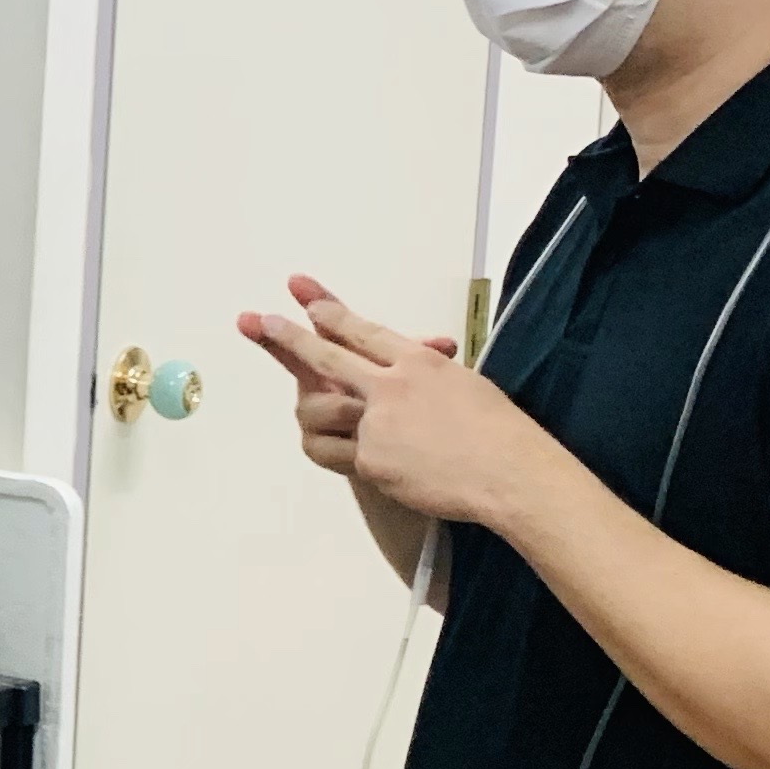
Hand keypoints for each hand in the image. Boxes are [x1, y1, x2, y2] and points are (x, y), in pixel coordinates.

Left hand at [240, 280, 567, 529]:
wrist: (510, 473)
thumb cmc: (500, 430)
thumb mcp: (464, 384)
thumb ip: (425, 371)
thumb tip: (419, 354)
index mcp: (418, 361)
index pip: (364, 330)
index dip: (329, 311)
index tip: (304, 296)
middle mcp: (391, 385)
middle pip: (327, 354)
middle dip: (288, 338)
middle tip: (259, 321)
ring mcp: (376, 423)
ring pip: (318, 408)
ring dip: (312, 408)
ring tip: (311, 404)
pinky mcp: (369, 460)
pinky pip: (332, 452)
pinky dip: (337, 451)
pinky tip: (348, 452)